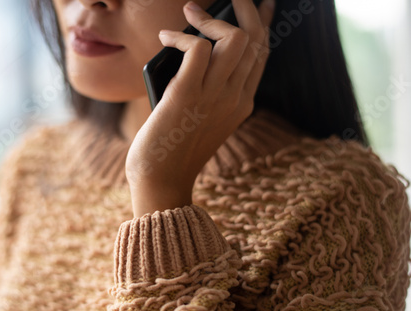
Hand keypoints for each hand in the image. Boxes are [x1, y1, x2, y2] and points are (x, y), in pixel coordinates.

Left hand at [126, 0, 274, 217]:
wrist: (161, 178)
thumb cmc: (174, 147)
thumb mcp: (202, 117)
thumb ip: (209, 90)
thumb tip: (198, 51)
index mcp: (242, 103)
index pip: (262, 56)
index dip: (264, 25)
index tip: (263, 5)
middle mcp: (236, 98)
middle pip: (255, 41)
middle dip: (245, 9)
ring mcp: (214, 97)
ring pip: (235, 39)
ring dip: (212, 18)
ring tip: (191, 10)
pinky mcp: (188, 95)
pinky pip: (198, 49)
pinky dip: (182, 37)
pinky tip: (166, 38)